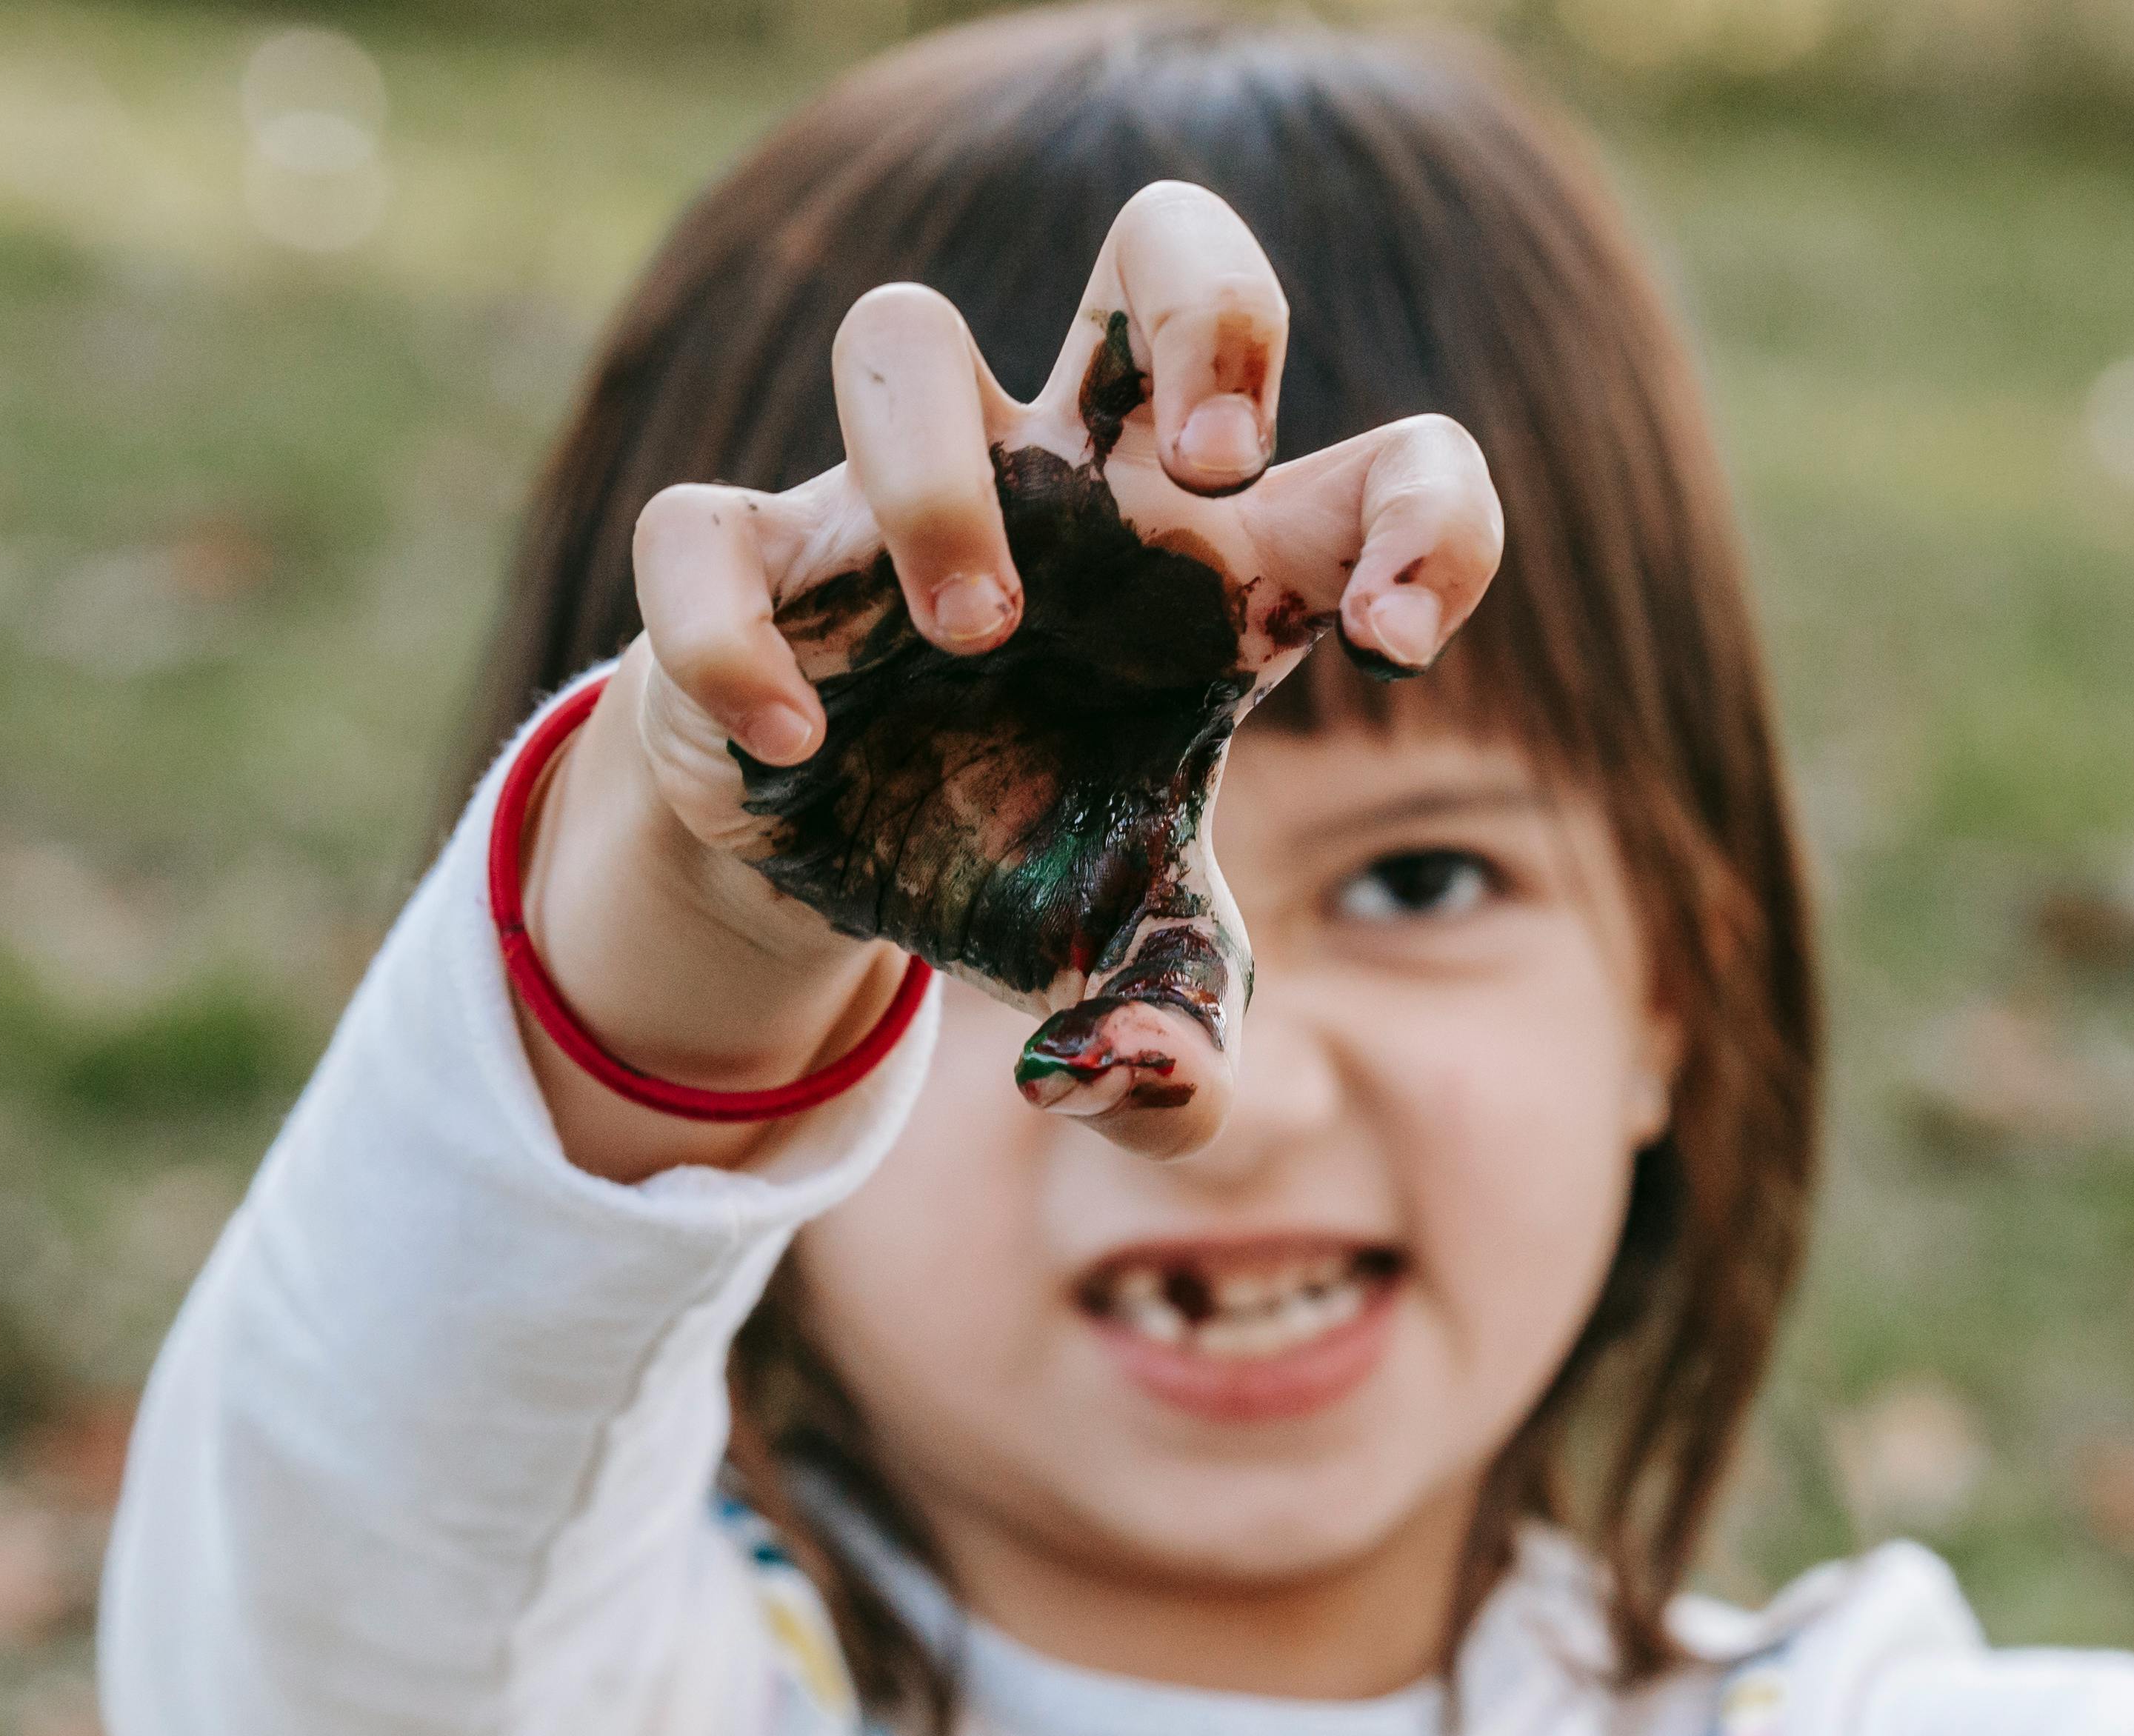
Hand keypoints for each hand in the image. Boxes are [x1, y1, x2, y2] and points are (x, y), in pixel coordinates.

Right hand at [554, 177, 1502, 1166]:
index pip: (1385, 462)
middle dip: (1206, 313)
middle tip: (1210, 472)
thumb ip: (1180, 1041)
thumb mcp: (1130, 965)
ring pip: (901, 342)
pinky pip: (706, 534)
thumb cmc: (1020, 853)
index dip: (1427, 516)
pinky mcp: (742, 568)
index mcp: (1214, 566)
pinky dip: (740, 639)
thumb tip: (1151, 1090)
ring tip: (978, 637)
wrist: (833, 860)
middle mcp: (1067, 489)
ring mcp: (887, 508)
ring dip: (942, 480)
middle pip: (1157, 247)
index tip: (1399, 640)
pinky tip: (803, 747)